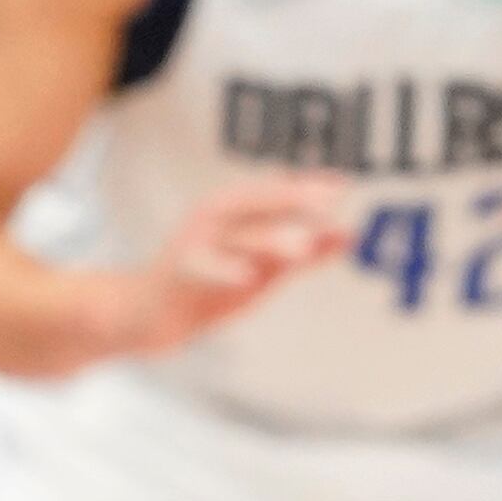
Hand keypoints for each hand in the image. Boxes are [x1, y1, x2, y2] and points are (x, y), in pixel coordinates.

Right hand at [116, 174, 353, 357]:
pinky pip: (203, 268)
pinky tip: (248, 278)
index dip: (308, 186)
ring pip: (235, 235)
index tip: (343, 185)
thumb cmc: (211, 286)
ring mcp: (194, 242)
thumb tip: (349, 235)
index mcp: (234, 209)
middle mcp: (213, 217)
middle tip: (329, 204)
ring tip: (304, 248)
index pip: (276, 190)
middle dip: (293, 200)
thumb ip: (304, 253)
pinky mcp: (179, 272)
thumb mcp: (264, 268)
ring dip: (271, 239)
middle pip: (256, 202)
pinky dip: (225, 271)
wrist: (151, 315)